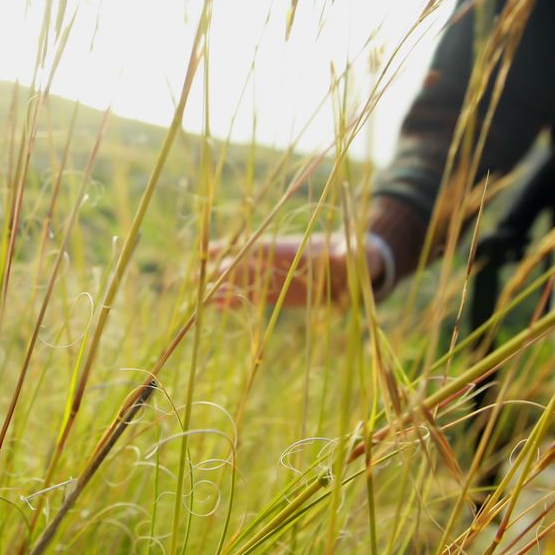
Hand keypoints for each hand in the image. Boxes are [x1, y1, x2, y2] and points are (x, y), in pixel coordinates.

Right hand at [209, 233, 384, 307]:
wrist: (354, 265)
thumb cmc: (356, 254)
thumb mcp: (357, 253)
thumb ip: (351, 253)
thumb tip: (351, 253)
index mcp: (292, 250)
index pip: (260, 248)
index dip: (238, 250)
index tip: (214, 251)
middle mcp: (278, 262)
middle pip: (244, 264)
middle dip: (222, 269)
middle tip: (197, 277)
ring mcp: (274, 277)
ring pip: (242, 280)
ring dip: (222, 286)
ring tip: (198, 294)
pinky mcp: (276, 293)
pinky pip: (250, 296)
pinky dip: (234, 300)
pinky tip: (216, 306)